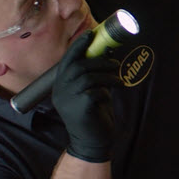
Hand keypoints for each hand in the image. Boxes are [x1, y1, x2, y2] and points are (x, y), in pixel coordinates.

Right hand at [52, 31, 120, 162]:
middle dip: (99, 60)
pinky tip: (109, 96)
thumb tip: (106, 54)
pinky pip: (95, 91)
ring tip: (118, 80)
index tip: (90, 35)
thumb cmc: (93, 116)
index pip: (67, 60)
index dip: (78, 46)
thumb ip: (93, 76)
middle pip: (78, 66)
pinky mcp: (80, 108)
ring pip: (88, 77)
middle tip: (115, 62)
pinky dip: (105, 91)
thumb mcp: (90, 92)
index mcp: (60, 86)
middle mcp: (60, 91)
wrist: (92, 143)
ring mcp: (68, 100)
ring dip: (107, 75)